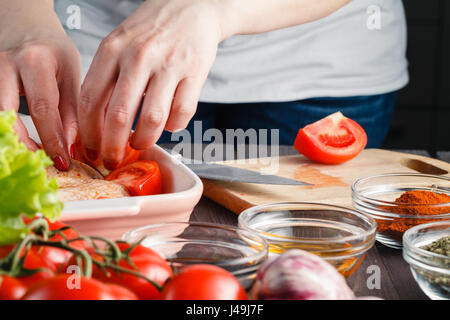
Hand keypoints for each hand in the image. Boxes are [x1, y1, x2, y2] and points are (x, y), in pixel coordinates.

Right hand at [0, 1, 80, 169]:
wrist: (27, 28)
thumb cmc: (54, 52)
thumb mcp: (71, 75)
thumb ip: (71, 111)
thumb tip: (69, 146)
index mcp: (36, 61)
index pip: (43, 107)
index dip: (52, 139)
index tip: (63, 161)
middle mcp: (7, 65)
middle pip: (7, 113)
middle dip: (24, 144)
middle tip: (42, 164)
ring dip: (13, 139)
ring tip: (33, 155)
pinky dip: (7, 129)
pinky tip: (22, 142)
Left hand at [78, 0, 225, 168]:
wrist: (193, 6)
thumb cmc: (152, 30)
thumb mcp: (119, 43)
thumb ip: (107, 77)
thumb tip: (96, 123)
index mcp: (113, 49)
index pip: (91, 99)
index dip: (88, 132)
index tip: (89, 149)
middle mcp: (139, 56)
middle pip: (118, 115)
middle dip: (112, 147)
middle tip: (112, 160)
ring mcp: (169, 64)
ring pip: (152, 119)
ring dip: (144, 141)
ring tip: (141, 144)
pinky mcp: (195, 72)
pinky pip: (182, 113)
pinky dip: (174, 127)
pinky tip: (169, 123)